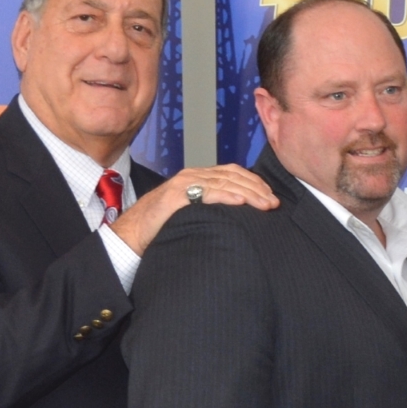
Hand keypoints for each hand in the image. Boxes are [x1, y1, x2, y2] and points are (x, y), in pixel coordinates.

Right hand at [110, 165, 278, 254]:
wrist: (132, 234)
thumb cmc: (163, 227)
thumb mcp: (194, 214)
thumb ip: (212, 208)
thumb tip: (240, 217)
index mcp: (198, 177)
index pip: (233, 173)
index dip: (254, 182)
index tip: (271, 197)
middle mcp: (192, 175)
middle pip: (233, 176)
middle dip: (257, 188)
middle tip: (274, 203)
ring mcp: (183, 183)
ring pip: (224, 182)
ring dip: (248, 193)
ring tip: (265, 204)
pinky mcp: (175, 195)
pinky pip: (206, 192)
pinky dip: (226, 195)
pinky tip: (241, 202)